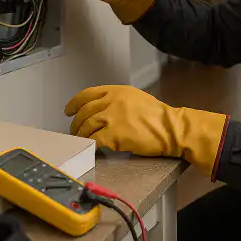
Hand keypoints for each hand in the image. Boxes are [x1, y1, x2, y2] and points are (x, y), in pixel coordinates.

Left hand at [65, 85, 228, 176]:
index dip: (74, 103)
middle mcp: (112, 101)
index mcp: (117, 91)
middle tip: (75, 131)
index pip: (87, 94)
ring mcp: (112, 118)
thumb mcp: (137, 99)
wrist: (172, 129)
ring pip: (86, 126)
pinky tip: (90, 149)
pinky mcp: (113, 135)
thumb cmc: (159, 117)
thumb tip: (101, 111)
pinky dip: (89, 145)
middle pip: (84, 112)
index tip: (68, 110)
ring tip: (81, 142)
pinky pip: (93, 141)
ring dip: (81, 136)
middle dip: (76, 123)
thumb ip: (118, 101)